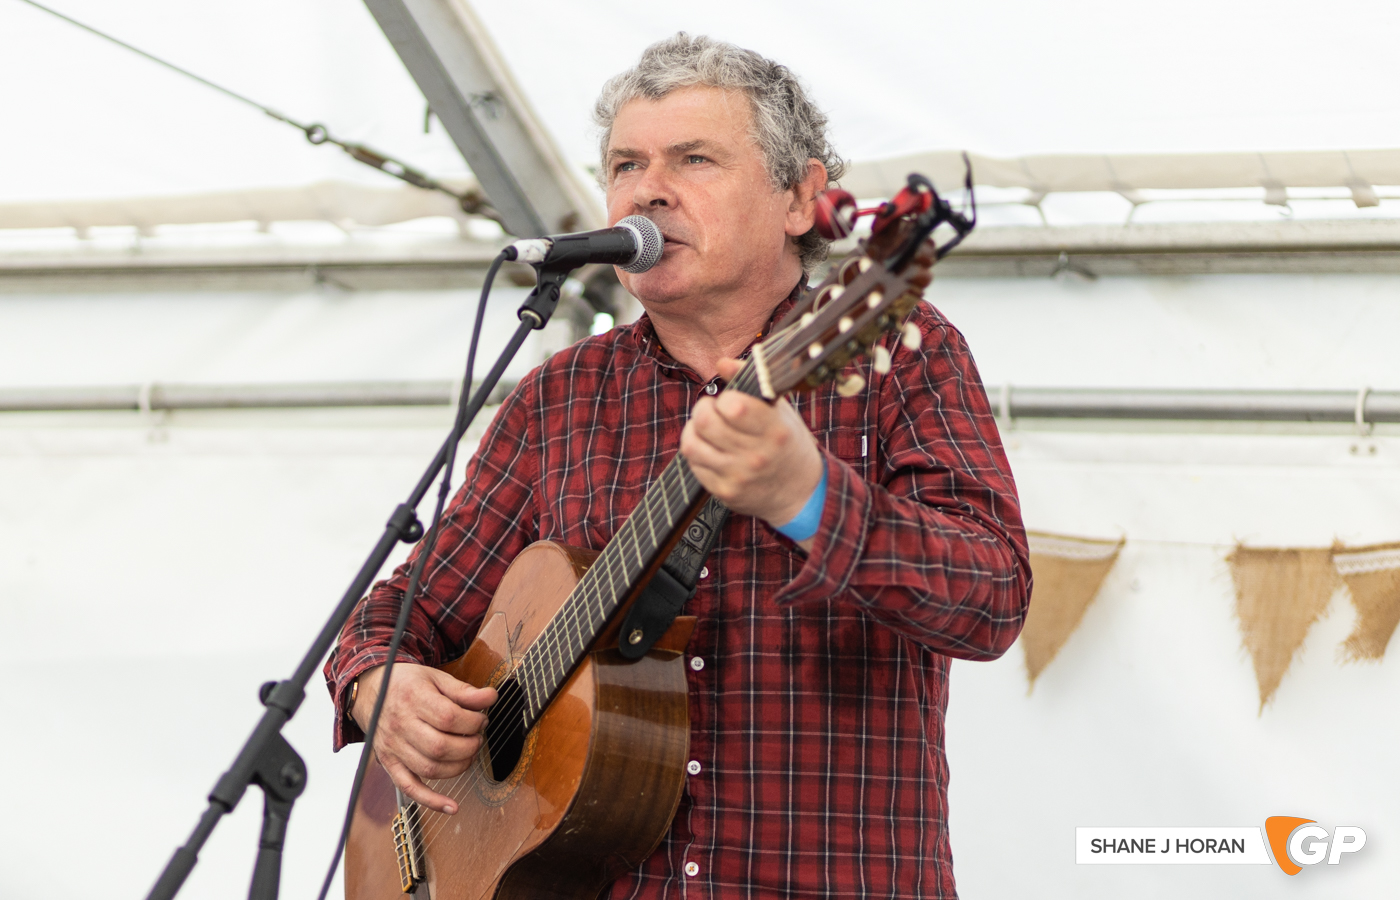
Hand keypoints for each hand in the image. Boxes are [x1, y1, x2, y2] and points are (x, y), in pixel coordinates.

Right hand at [351, 662, 496, 814]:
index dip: (472, 722)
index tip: (481, 721)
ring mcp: (393, 747)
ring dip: (457, 767)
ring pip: (429, 768)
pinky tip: (451, 806)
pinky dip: (431, 801)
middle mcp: (400, 725)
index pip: (448, 717)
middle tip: (476, 738)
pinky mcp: (389, 764)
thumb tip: (490, 698)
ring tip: (468, 755)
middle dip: (468, 746)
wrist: (372, 691)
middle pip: (440, 746)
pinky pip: (409, 788)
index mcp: (412, 698)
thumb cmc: (406, 684)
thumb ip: (463, 691)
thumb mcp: (436, 678)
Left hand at [680, 357, 823, 545]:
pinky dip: (697, 451)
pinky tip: (710, 448)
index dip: (724, 399)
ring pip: (692, 444)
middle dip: (704, 409)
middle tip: (713, 410)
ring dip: (695, 430)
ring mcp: (739, 476)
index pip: (733, 406)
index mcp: (775, 430)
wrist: (800, 492)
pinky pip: (694, 464)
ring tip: (707, 428)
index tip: (730, 401)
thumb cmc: (787, 443)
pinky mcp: (724, 492)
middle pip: (706, 422)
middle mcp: (757, 455)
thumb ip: (751, 382)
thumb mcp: (780, 410)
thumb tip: (722, 362)